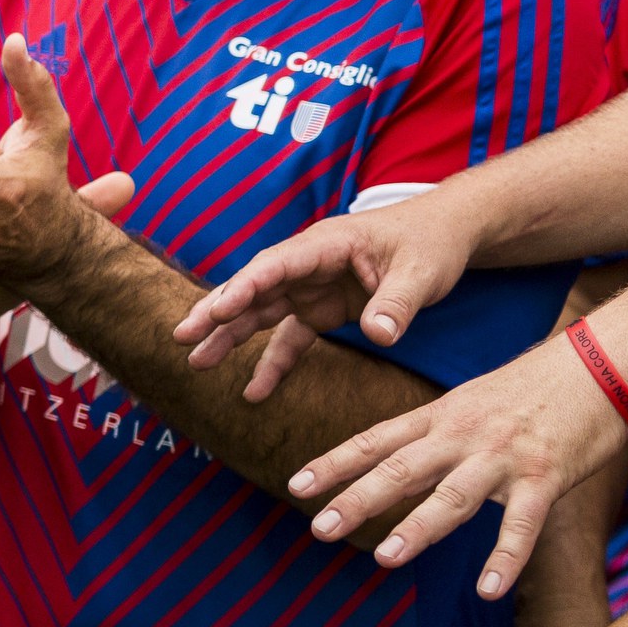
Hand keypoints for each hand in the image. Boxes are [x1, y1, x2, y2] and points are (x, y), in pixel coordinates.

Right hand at [172, 202, 481, 402]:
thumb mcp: (421, 272)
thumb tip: (379, 337)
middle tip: (183, 336)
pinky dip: (273, 363)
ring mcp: (311, 288)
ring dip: (229, 337)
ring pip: (260, 312)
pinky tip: (255, 391)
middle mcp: (307, 265)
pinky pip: (290, 338)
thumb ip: (397, 304)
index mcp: (325, 245)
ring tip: (197, 363)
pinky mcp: (321, 309)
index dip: (244, 287)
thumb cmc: (430, 243)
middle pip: (253, 288)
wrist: (444, 235)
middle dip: (217, 312)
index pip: (275, 266)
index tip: (218, 311)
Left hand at [283, 328, 627, 597]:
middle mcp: (462, 436)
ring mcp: (503, 457)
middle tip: (319, 528)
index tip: (296, 485)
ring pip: (452, 496)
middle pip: (400, 469)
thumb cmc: (528, 389)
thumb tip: (390, 470)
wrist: (597, 365)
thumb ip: (430, 438)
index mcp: (439, 417)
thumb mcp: (466, 403)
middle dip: (357, 499)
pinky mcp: (547, 477)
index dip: (334, 463)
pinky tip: (490, 590)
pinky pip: (523, 525)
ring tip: (384, 558)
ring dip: (417, 528)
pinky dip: (506, 559)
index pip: (375, 440)